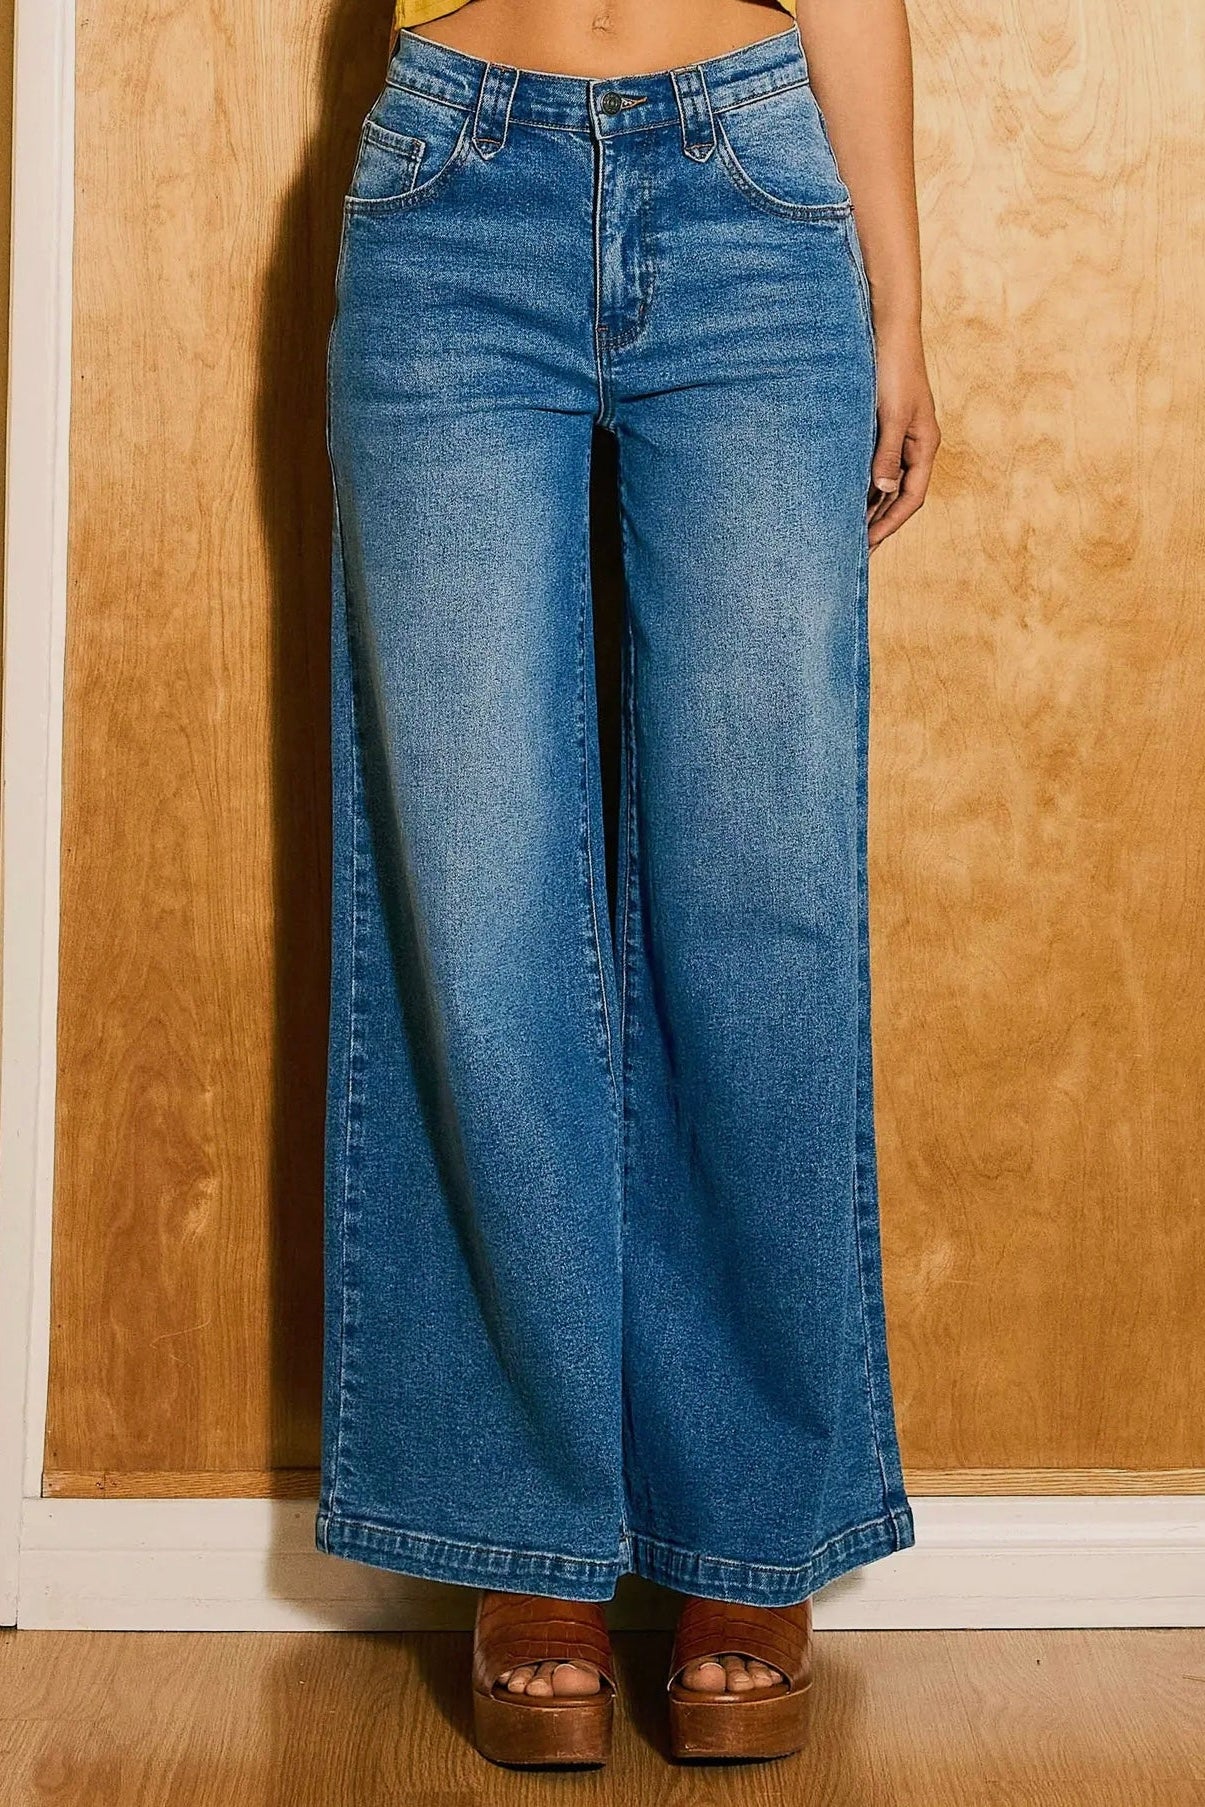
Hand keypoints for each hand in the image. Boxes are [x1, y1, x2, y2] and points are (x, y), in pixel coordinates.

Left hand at [866, 329, 940, 550]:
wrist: (887, 328)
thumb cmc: (893, 367)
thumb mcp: (891, 414)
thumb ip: (887, 453)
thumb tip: (883, 491)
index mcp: (924, 445)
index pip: (911, 497)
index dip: (890, 524)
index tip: (867, 545)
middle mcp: (914, 445)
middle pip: (899, 495)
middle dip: (878, 522)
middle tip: (854, 550)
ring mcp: (899, 436)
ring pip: (886, 482)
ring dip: (869, 506)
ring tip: (847, 531)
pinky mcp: (882, 426)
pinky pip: (874, 464)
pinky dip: (861, 483)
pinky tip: (844, 497)